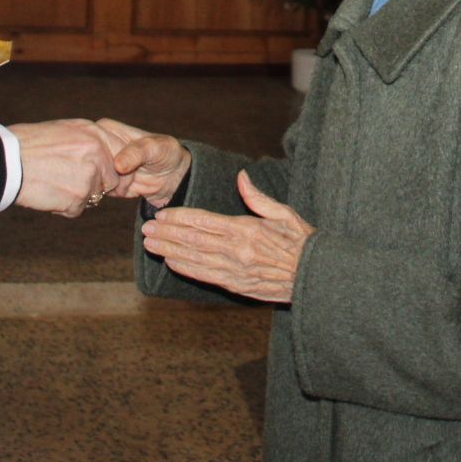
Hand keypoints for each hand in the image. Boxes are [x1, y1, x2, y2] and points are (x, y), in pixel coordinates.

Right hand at [8, 119, 118, 217]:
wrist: (7, 160)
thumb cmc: (30, 144)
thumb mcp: (65, 131)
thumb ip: (89, 142)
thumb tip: (103, 154)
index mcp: (96, 135)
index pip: (122, 157)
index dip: (114, 171)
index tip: (110, 179)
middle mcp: (98, 155)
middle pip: (110, 182)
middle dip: (94, 186)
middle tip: (68, 180)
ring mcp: (90, 177)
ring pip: (93, 197)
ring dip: (76, 196)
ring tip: (52, 182)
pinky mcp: (78, 198)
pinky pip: (76, 209)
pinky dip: (62, 206)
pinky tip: (47, 192)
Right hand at [98, 118, 191, 205]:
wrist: (174, 176)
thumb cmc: (166, 154)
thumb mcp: (154, 148)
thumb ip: (136, 153)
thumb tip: (117, 165)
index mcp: (107, 129)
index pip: (89, 139)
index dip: (95, 153)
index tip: (114, 164)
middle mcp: (101, 146)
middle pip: (86, 160)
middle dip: (101, 172)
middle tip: (125, 175)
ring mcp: (102, 165)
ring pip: (90, 177)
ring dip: (106, 184)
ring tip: (129, 180)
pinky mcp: (106, 182)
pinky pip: (98, 190)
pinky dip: (109, 192)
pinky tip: (125, 188)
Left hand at [140, 171, 314, 302]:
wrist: (314, 277)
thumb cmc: (301, 242)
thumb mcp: (284, 213)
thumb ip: (258, 197)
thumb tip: (241, 176)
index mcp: (247, 229)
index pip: (205, 221)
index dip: (180, 217)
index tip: (162, 214)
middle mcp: (237, 250)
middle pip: (194, 240)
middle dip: (167, 233)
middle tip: (146, 228)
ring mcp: (235, 269)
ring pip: (194, 258)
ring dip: (169, 250)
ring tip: (150, 244)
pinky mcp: (236, 285)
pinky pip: (205, 275)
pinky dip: (185, 268)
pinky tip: (171, 262)